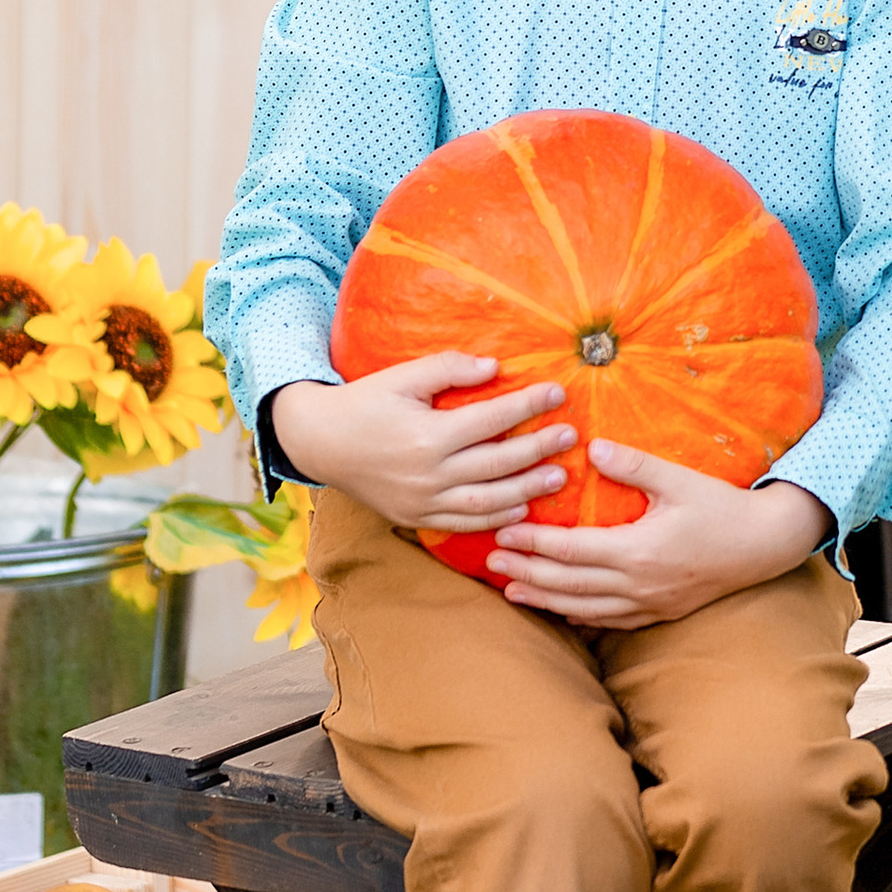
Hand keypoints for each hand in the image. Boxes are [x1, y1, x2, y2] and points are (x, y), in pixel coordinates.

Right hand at [269, 352, 576, 539]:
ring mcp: (423, 501)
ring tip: (559, 477)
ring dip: (527, 491)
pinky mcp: (416, 518)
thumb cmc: (364, 402)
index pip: (491, 419)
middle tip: (570, 436)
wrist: (321, 442)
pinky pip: (464, 524)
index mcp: (427, 435)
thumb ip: (448, 369)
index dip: (528, 405)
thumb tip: (495, 367)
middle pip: (497, 464)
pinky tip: (521, 509)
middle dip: (538, 449)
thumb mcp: (401, 376)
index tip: (558, 392)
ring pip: (487, 503)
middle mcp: (428, 474)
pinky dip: (496, 520)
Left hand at [486, 443, 831, 629]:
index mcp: (638, 550)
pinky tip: (561, 610)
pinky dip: (579, 616)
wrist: (764, 547)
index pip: (570, 550)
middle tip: (490, 564)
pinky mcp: (659, 612)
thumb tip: (593, 447)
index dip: (532, 544)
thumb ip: (635, 466)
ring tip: (511, 593)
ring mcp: (648, 604)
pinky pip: (610, 622)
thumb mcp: (679, 479)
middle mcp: (638, 584)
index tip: (502, 533)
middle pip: (568, 585)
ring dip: (545, 600)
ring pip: (584, 608)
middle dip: (526, 575)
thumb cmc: (722, 508)